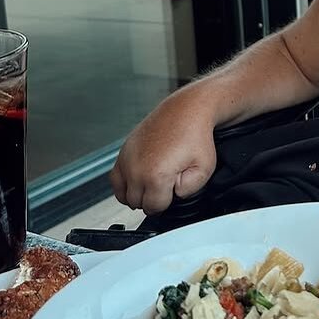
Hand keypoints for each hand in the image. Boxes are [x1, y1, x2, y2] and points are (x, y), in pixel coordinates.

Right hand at [108, 85, 218, 213]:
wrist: (186, 110)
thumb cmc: (195, 136)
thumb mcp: (204, 170)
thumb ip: (189, 191)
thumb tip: (174, 195)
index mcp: (155, 176)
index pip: (154, 208)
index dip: (167, 203)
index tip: (174, 191)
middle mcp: (136, 169)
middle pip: (137, 203)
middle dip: (153, 199)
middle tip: (167, 185)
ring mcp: (127, 159)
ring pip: (123, 194)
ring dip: (137, 194)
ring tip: (153, 184)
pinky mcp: (123, 151)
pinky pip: (115, 179)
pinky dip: (125, 184)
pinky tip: (139, 180)